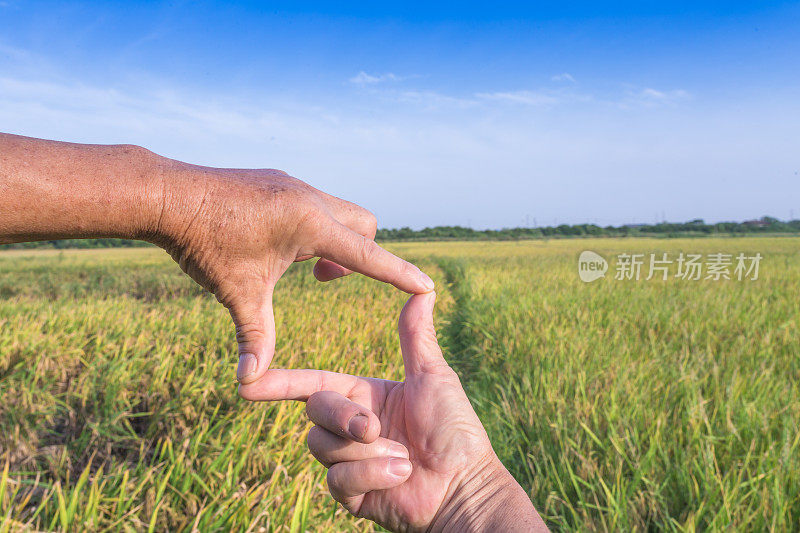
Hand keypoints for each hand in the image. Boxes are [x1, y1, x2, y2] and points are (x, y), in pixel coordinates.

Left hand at [0, 133, 433, 384]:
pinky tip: (281, 245)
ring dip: (335, 241)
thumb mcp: (238, 293)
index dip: (398, 273)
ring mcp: (296, 184)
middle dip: (362, 255)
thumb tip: (250, 384)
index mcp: (310, 225)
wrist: (168, 193)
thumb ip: (255, 337)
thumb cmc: (205, 242)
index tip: (427, 286)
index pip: (367, 254)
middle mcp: (311, 198)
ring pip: (340, 212)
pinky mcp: (281, 180)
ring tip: (305, 268)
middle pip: (364, 225)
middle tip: (325, 280)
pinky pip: (316, 203)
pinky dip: (315, 228)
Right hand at [239, 293, 546, 531]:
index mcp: (364, 395)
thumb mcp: (433, 376)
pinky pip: (337, 480)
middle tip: (372, 428)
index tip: (249, 380)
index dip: (281, 382)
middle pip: (315, 411)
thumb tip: (422, 290)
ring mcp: (349, 461)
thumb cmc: (455, 429)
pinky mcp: (352, 494)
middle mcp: (351, 426)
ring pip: (320, 446)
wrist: (465, 486)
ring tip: (402, 457)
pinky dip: (371, 475)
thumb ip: (416, 336)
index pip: (314, 383)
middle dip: (342, 418)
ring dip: (363, 452)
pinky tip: (400, 476)